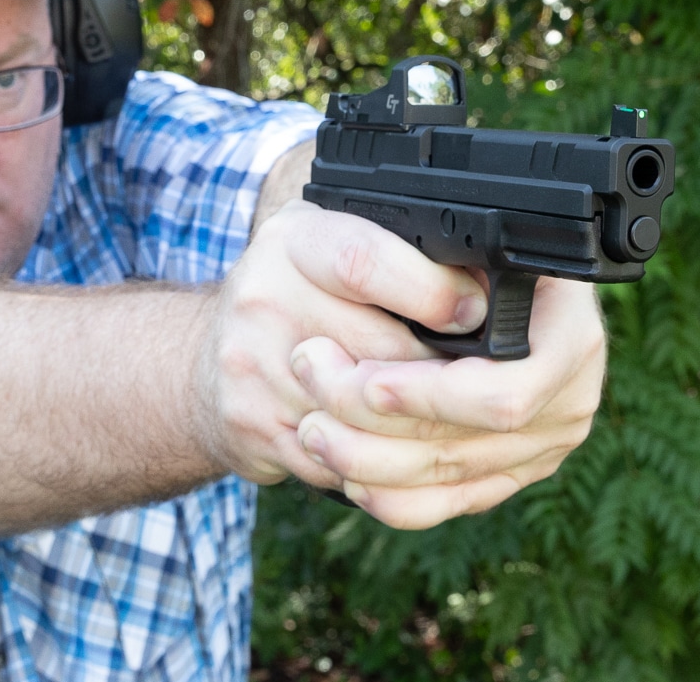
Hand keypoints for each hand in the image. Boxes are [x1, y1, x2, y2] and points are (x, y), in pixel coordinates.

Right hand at [196, 200, 487, 488]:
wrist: (207, 362)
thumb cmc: (293, 295)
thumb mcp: (335, 244)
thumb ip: (398, 248)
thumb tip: (491, 279)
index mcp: (293, 242)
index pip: (366, 263)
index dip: (433, 293)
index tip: (473, 312)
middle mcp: (262, 298)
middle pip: (381, 351)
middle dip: (439, 370)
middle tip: (471, 374)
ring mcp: (252, 368)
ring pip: (368, 416)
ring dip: (415, 422)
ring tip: (435, 411)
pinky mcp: (252, 428)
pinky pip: (344, 459)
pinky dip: (379, 457)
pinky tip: (389, 441)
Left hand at [289, 276, 605, 529]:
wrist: (478, 274)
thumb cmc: (458, 248)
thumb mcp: (460, 238)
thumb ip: (449, 272)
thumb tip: (447, 308)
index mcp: (570, 331)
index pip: (508, 391)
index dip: (432, 395)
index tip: (368, 382)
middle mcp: (570, 393)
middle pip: (471, 440)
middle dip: (380, 423)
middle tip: (313, 387)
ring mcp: (544, 442)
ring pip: (452, 476)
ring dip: (371, 460)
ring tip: (311, 430)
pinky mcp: (510, 472)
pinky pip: (451, 504)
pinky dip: (394, 498)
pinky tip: (348, 478)